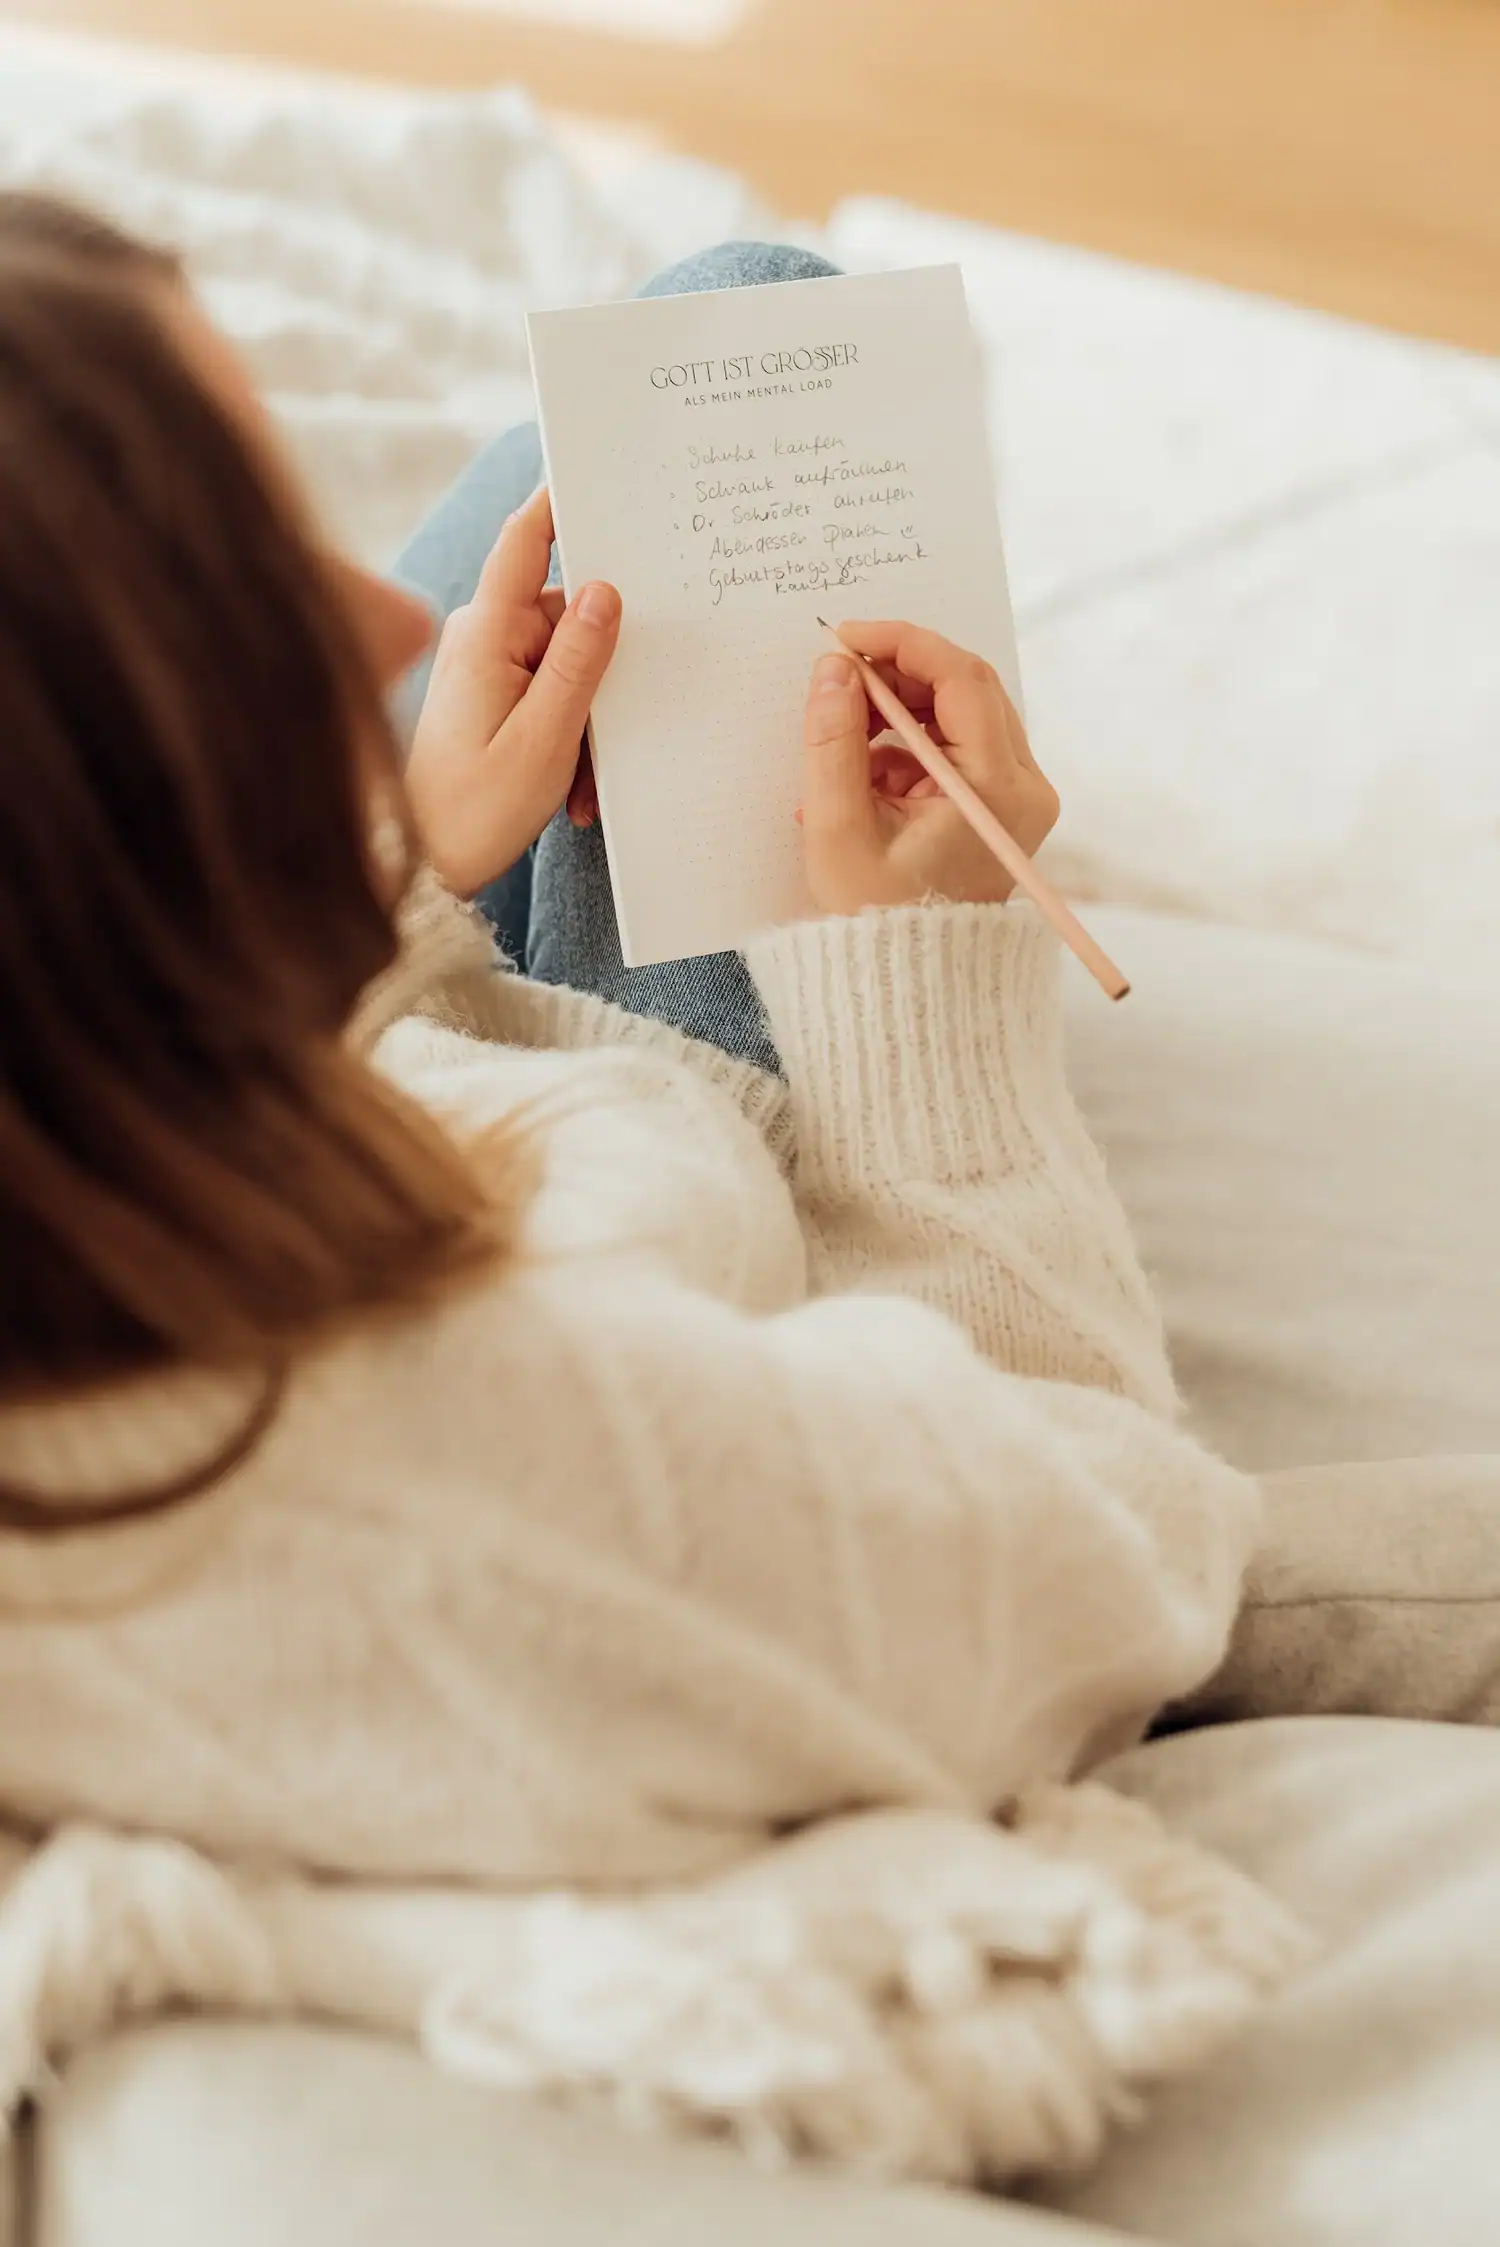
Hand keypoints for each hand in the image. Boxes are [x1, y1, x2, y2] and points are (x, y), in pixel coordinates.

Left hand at [405, 485, 619, 895]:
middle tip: (609, 739)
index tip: (600, 470)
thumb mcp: (544, 738)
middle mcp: (482, 637)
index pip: (527, 542)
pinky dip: (566, 739)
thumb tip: (607, 590)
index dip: (562, 503)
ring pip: (566, 667)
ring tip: (576, 784)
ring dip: (585, 722)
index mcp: (487, 632)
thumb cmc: (472, 811)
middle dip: (600, 676)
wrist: (423, 868)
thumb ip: (579, 661)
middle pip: (568, 617)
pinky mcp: (487, 696)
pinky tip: (565, 790)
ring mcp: (483, 666)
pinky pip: (546, 697)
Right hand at [798, 621, 1058, 913]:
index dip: (902, 644)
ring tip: (844, 744)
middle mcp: (1024, 787)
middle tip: (840, 678)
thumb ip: (832, 739)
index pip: (961, 679)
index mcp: (997, 790)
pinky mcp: (999, 807)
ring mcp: (1016, 797)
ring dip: (899, 712)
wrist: (908, 985)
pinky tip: (863, 776)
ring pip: (960, 714)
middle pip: (966, 688)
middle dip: (898, 675)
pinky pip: (956, 746)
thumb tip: (834, 668)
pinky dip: (908, 745)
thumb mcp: (838, 826)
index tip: (848, 638)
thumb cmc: (874, 920)